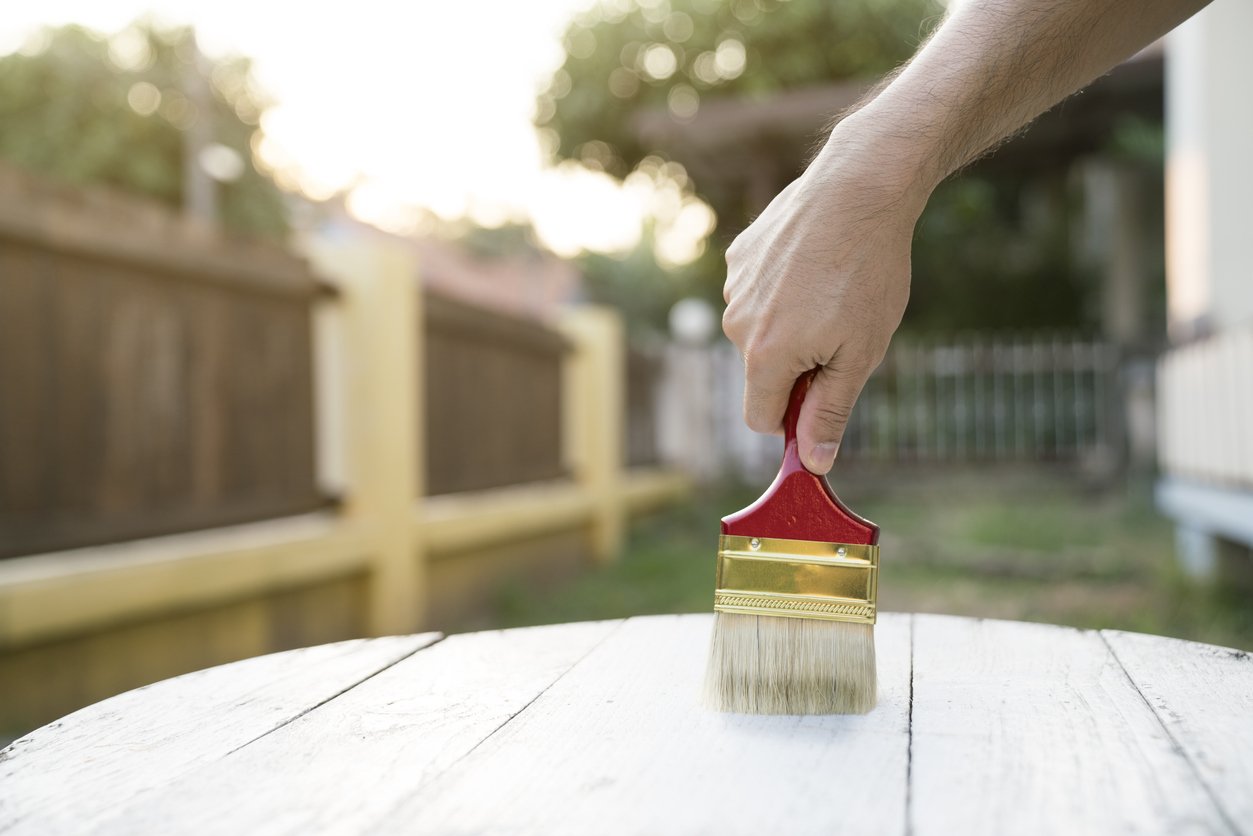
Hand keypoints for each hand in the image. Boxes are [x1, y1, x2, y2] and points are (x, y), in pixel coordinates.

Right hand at [721, 123, 927, 473]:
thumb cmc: (867, 272)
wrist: (858, 187)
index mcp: (764, 356)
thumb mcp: (860, 352)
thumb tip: (812, 461)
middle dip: (796, 366)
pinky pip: (758, 292)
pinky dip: (784, 289)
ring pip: (760, 331)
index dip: (794, 418)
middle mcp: (737, 324)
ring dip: (791, 326)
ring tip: (833, 289)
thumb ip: (830, 410)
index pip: (761, 419)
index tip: (826, 396)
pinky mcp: (740, 255)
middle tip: (844, 331)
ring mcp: (735, 286)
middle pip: (761, 373)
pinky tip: (816, 262)